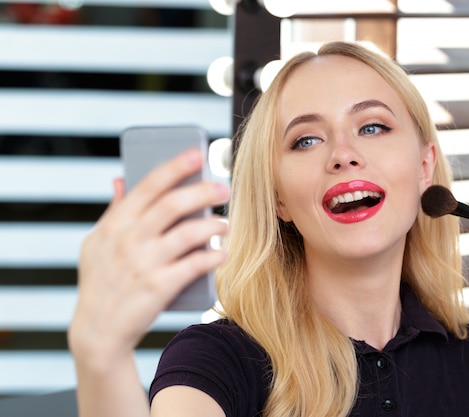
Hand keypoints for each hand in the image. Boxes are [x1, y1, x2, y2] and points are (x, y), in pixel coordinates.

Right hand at [68, 149, 228, 363]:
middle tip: (224, 189)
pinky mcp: (159, 287)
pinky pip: (195, 264)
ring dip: (214, 226)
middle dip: (204, 192)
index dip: (175, 166)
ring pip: (189, 233)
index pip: (148, 185)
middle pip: (173, 204)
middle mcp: (129, 240)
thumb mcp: (96, 244)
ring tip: (225, 225)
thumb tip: (121, 179)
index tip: (197, 153)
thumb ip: (113, 211)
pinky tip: (224, 253)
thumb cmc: (100, 283)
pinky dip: (214, 257)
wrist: (98, 332)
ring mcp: (144, 263)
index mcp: (115, 224)